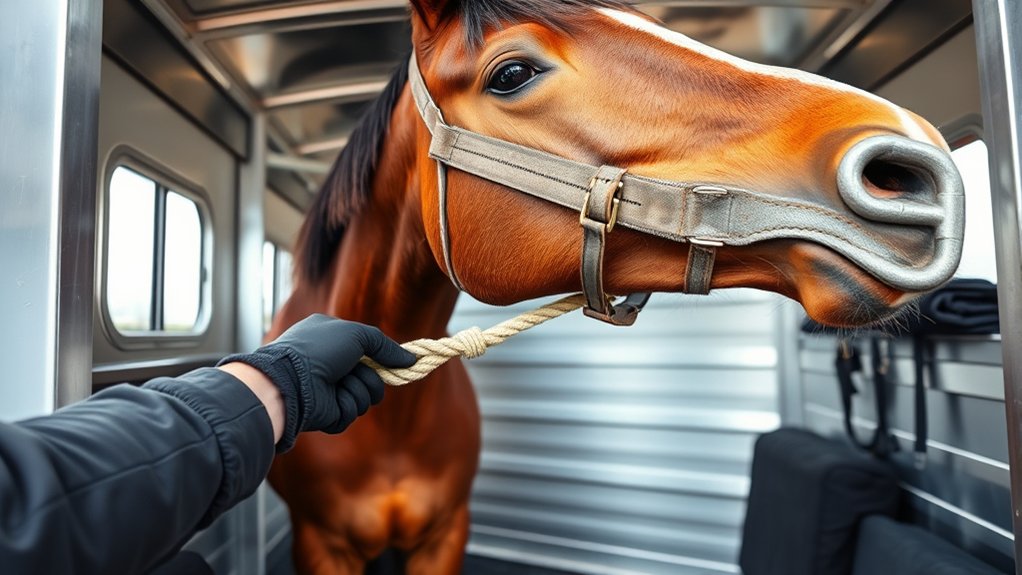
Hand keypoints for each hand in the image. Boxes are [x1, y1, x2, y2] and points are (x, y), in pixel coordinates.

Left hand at [218, 315, 415, 451]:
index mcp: (333, 341)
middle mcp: (332, 365)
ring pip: (366, 397)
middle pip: (373, 377)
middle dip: (370, 377)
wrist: (290, 380)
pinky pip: (353, 413)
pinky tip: (332, 398)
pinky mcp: (328, 413)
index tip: (403, 363)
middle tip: (355, 372)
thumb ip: (385, 346)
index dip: (384, 359)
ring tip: (339, 383)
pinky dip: (346, 404)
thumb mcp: (356, 334)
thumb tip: (412, 359)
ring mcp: (330, 390)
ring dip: (358, 389)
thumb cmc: (318, 350)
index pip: (368, 352)